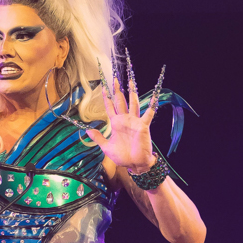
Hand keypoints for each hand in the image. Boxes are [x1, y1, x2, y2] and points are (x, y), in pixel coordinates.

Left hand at [98, 60, 156, 174]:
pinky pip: (148, 114)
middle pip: (120, 101)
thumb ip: (98, 138)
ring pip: (133, 103)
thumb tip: (87, 130)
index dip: (106, 96)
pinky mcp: (143, 126)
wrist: (135, 165)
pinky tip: (154, 96)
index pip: (109, 106)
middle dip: (117, 90)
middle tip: (115, 78)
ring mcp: (134, 122)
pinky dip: (152, 105)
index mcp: (116, 123)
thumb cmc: (122, 157)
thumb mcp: (106, 147)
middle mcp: (125, 120)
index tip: (103, 86)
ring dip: (131, 92)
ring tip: (130, 80)